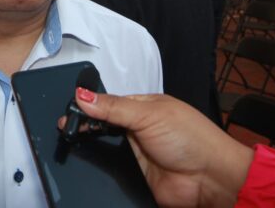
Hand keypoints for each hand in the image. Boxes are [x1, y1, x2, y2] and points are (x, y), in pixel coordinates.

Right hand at [60, 89, 253, 207]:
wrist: (210, 179)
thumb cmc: (191, 139)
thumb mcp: (149, 115)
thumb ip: (114, 108)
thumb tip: (83, 95)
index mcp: (143, 107)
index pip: (108, 102)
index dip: (88, 104)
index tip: (67, 108)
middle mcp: (138, 129)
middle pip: (103, 124)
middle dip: (85, 124)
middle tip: (64, 126)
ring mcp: (135, 153)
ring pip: (104, 147)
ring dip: (92, 145)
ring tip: (71, 141)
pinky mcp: (133, 175)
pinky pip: (110, 169)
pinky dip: (100, 168)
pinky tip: (89, 162)